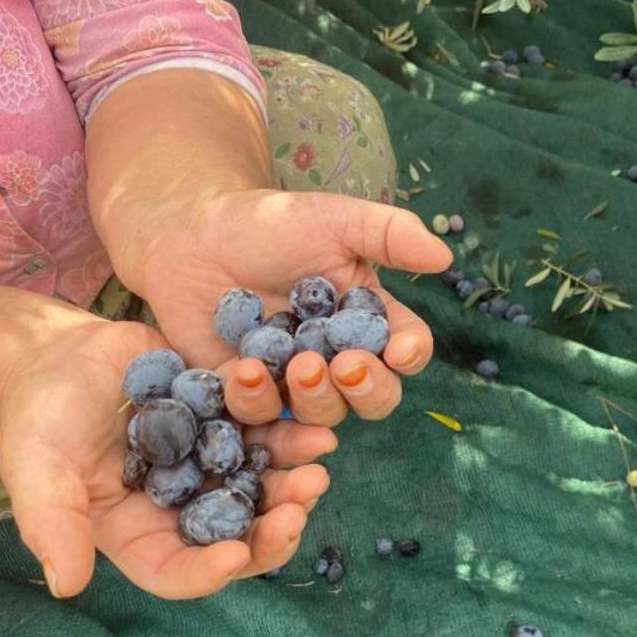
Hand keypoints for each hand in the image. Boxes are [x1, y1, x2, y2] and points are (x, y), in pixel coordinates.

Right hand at [0, 316, 337, 598]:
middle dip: (271, 529)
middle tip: (298, 508)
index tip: (235, 556)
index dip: (207, 571)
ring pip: (262, 489)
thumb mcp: (36, 469)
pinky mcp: (230, 426)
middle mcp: (185, 511)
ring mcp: (212, 469)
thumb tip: (66, 586)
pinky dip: (292, 436)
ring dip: (293, 484)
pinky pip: (267, 437)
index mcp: (140, 536)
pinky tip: (317, 430)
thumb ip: (53, 523)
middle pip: (237, 537)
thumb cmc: (40, 419)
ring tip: (319, 468)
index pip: (177, 571)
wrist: (59, 357)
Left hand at [119, 189, 452, 425]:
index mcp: (368, 322)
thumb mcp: (334, 219)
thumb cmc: (271, 223)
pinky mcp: (246, 396)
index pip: (407, 350)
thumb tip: (445, 257)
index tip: (400, 349)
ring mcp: (292, 384)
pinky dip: (256, 400)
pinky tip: (245, 370)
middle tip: (346, 366)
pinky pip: (259, 417)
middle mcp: (338, 360)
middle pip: (374, 398)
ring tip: (297, 366)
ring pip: (322, 415)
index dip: (409, 355)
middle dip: (368, 389)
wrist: (191, 234)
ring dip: (316, 398)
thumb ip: (389, 234)